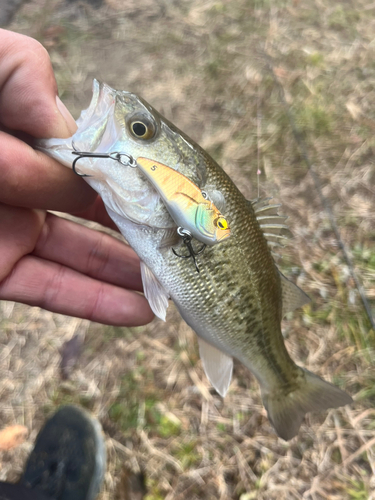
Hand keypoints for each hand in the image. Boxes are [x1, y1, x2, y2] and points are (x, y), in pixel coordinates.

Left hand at [0, 29, 153, 325]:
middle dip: (146, 229)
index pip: (92, 153)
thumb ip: (20, 76)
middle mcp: (21, 180)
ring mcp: (8, 230)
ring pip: (84, 257)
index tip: (171, 191)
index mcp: (20, 129)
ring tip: (181, 286)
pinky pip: (52, 290)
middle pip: (99, 211)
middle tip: (192, 247)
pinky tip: (142, 311)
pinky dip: (97, 303)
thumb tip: (69, 133)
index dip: (134, 172)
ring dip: (134, 274)